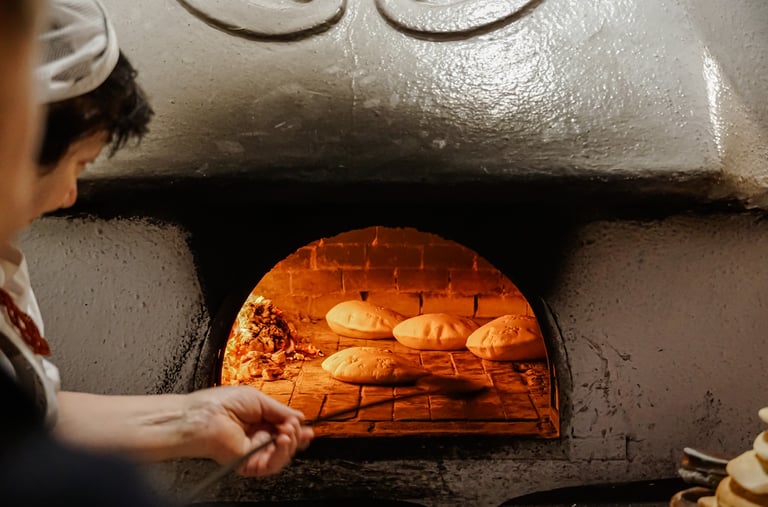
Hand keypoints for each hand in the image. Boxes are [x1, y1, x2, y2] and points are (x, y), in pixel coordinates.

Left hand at [181, 385, 313, 476]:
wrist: (203, 417)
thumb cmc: (222, 403)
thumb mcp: (259, 400)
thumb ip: (281, 411)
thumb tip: (299, 417)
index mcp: (259, 420)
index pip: (283, 428)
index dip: (297, 429)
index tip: (308, 427)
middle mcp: (257, 437)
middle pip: (286, 443)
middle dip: (296, 435)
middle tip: (295, 426)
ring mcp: (253, 451)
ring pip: (281, 456)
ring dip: (290, 444)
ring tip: (289, 432)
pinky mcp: (248, 463)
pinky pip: (270, 465)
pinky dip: (281, 454)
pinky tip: (283, 441)